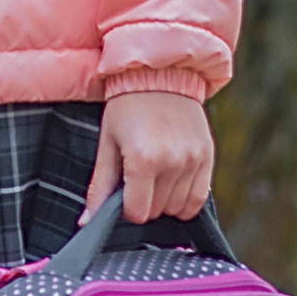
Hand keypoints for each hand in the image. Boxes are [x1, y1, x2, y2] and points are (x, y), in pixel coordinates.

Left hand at [83, 88, 214, 226]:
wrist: (159, 74)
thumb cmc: (127, 106)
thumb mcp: (108, 142)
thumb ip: (100, 185)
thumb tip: (89, 221)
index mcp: (143, 159)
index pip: (137, 213)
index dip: (126, 208)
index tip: (123, 191)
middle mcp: (172, 162)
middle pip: (157, 211)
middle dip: (144, 201)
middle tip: (138, 177)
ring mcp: (193, 160)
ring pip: (178, 208)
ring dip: (164, 201)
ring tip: (155, 175)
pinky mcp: (207, 156)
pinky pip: (199, 198)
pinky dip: (185, 199)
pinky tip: (173, 183)